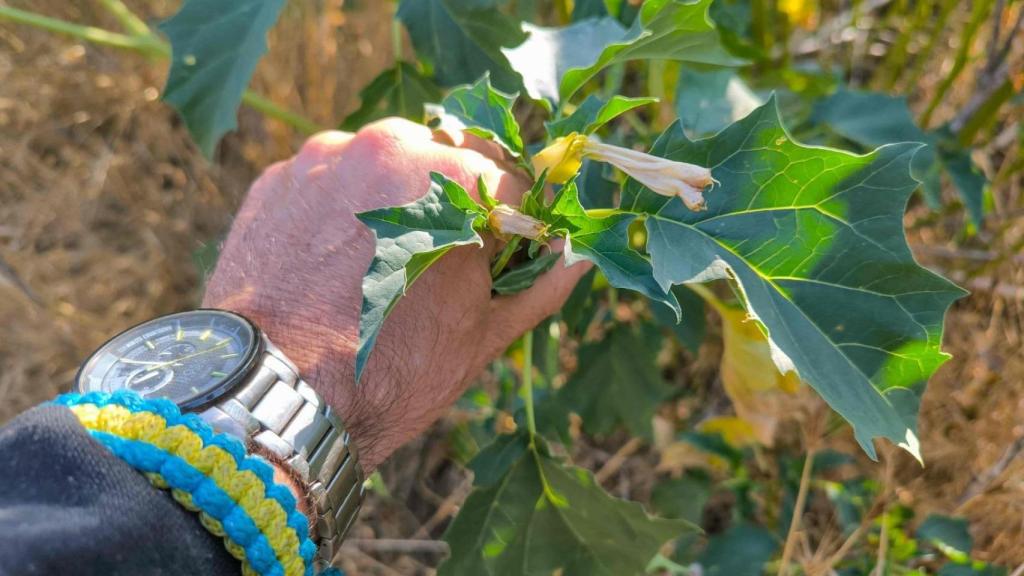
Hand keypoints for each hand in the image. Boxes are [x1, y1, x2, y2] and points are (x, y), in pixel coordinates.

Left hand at [203, 119, 588, 471]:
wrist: (274, 397)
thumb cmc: (392, 373)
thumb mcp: (484, 335)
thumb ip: (541, 285)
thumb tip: (578, 259)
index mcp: (456, 179)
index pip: (512, 183)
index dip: (511, 227)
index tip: (495, 263)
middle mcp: (390, 146)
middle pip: (447, 160)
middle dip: (454, 203)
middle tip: (437, 264)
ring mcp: (325, 157)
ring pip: (384, 162)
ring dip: (397, 197)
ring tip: (380, 264)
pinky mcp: (278, 177)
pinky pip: (330, 179)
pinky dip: (342, 207)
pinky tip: (334, 260)